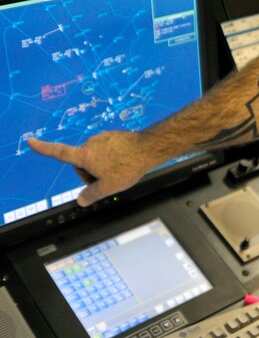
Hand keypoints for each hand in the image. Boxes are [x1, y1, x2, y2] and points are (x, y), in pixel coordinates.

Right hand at [27, 132, 149, 206]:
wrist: (149, 148)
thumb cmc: (128, 166)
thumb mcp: (107, 188)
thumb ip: (91, 195)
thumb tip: (81, 201)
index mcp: (85, 154)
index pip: (59, 152)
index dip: (43, 148)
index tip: (31, 142)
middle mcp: (91, 143)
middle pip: (82, 163)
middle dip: (91, 173)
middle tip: (108, 179)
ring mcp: (103, 138)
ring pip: (96, 157)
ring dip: (102, 166)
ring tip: (119, 170)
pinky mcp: (113, 136)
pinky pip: (107, 151)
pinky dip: (111, 159)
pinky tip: (123, 163)